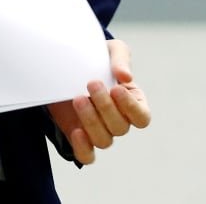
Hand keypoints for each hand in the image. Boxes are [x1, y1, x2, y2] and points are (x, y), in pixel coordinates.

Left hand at [47, 38, 151, 163]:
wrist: (64, 62)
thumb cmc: (94, 56)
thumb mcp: (109, 49)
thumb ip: (120, 59)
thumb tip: (125, 76)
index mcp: (132, 102)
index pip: (141, 117)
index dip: (131, 107)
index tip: (117, 89)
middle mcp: (118, 120)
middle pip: (120, 128)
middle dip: (106, 106)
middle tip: (91, 83)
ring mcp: (97, 129)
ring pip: (103, 139)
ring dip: (91, 121)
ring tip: (78, 98)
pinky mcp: (77, 135)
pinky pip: (86, 155)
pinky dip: (83, 149)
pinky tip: (76, 132)